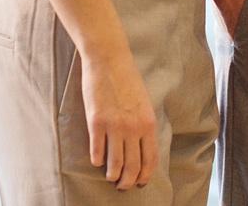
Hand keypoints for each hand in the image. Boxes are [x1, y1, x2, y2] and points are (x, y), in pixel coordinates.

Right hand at [80, 45, 156, 189]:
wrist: (110, 61)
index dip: (146, 174)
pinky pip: (97, 151)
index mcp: (148, 123)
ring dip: (113, 175)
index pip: (151, 158)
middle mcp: (134, 128)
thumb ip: (143, 125)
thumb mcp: (144, 103)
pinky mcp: (96, 122)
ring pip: (114, 164)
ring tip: (111, 178)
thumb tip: (141, 146)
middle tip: (123, 186)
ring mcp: (114, 126)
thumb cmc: (128, 80)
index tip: (141, 182)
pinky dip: (97, 161)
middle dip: (128, 181)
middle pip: (133, 166)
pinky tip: (97, 162)